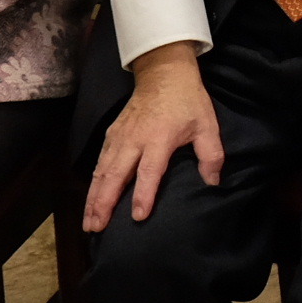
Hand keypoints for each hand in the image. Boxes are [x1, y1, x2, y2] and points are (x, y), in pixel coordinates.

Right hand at [84, 41, 223, 231]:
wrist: (163, 73)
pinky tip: (90, 200)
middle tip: (97, 228)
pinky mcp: (111, 135)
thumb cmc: (187, 101)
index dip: (143, 194)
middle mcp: (134, 140)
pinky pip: (99, 163)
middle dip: (105, 204)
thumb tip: (213, 182)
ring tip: (88, 223)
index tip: (138, 216)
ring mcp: (119, 137)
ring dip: (93, 198)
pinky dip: (93, 184)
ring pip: (102, 172)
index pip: (149, 171)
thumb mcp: (207, 124)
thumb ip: (211, 154)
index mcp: (159, 138)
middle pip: (116, 175)